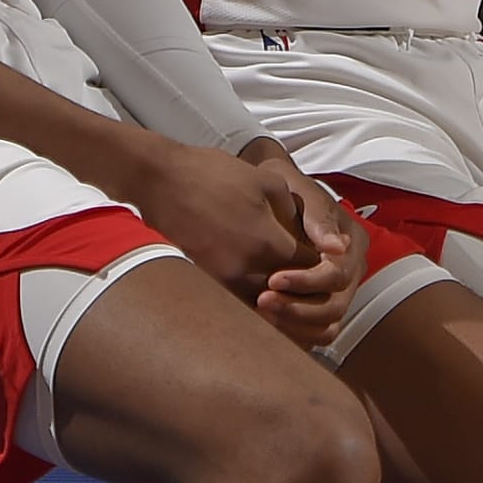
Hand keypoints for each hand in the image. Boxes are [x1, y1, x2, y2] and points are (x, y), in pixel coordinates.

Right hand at [129, 139, 310, 305]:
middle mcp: (247, 270)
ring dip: (280, 300)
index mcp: (268, 243)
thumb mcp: (266, 182)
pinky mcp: (204, 283)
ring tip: (287, 287)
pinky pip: (238, 304)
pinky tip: (259, 287)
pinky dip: (253, 302)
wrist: (160, 181)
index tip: (322, 256)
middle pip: (290, 295)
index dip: (322, 265)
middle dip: (304, 288)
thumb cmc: (213, 174)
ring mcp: (222, 281)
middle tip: (310, 277)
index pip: (312, 270)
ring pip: (264, 308)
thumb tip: (312, 234)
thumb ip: (296, 212)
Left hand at [240, 140, 366, 351]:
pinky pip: (313, 333)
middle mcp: (350, 272)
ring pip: (326, 326)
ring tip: (261, 313)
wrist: (270, 194)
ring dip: (295, 325)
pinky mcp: (318, 306)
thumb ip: (319, 215)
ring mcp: (336, 292)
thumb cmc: (286, 187)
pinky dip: (294, 334)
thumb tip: (337, 247)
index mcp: (352, 244)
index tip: (273, 279)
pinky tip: (265, 324)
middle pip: (335, 307)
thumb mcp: (301, 190)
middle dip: (298, 308)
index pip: (338, 275)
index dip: (307, 282)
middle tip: (262, 301)